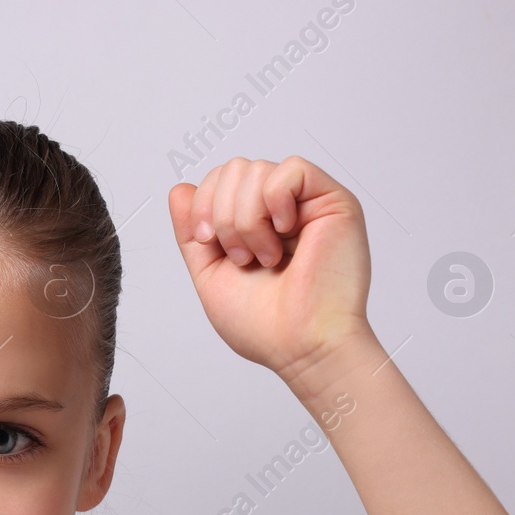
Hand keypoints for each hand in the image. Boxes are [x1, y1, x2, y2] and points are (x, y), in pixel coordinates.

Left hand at [168, 156, 373, 381]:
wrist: (300, 346)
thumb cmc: (264, 323)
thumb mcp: (209, 273)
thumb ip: (192, 232)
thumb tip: (180, 189)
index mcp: (254, 223)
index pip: (218, 180)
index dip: (202, 205)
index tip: (209, 243)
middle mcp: (281, 209)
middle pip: (233, 169)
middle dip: (222, 215)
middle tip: (242, 257)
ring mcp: (308, 204)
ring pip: (256, 169)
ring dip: (248, 219)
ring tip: (265, 256)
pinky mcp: (335, 202)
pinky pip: (292, 169)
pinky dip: (276, 201)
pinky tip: (284, 233)